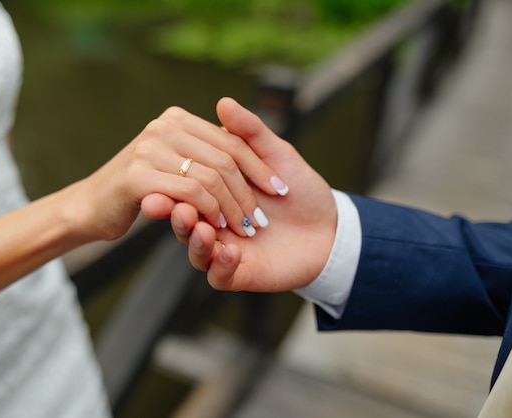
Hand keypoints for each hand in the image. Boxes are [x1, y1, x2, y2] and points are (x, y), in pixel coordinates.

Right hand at [61, 105, 285, 242]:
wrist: (89, 209)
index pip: (232, 142)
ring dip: (231, 208)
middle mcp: (163, 129)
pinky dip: (210, 214)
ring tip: (242, 229)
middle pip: (225, 161)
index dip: (259, 167)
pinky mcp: (138, 179)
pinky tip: (217, 231)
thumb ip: (204, 135)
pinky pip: (190, 195)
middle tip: (259, 221)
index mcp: (177, 120)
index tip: (280, 190)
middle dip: (248, 194)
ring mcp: (149, 151)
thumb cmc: (135, 188)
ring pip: (210, 179)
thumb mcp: (175, 159)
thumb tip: (226, 101)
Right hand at [170, 97, 337, 291]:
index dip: (197, 174)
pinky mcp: (236, 273)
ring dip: (192, 237)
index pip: (196, 178)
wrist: (330, 230)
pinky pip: (217, 274)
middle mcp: (212, 218)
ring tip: (201, 226)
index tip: (206, 166)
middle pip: (185, 213)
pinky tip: (230, 251)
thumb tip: (223, 101)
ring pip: (193, 245)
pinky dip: (220, 264)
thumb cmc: (300, 191)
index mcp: (214, 190)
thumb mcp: (276, 156)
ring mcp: (222, 247)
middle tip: (184, 205)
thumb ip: (250, 133)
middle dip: (181, 209)